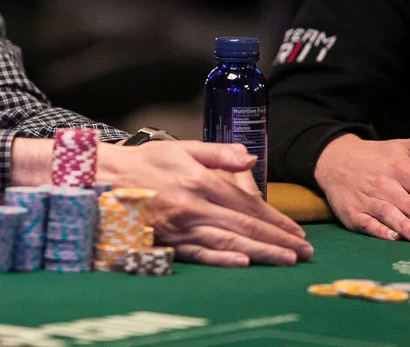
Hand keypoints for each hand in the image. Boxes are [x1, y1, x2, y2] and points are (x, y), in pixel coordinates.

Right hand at [96, 141, 312, 267]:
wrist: (105, 179)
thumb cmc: (145, 162)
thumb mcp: (182, 148)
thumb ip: (218, 153)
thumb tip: (251, 158)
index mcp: (200, 181)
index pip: (246, 204)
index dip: (275, 219)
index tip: (297, 231)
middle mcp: (193, 205)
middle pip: (243, 225)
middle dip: (278, 240)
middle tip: (304, 252)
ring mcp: (180, 226)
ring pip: (228, 241)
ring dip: (260, 252)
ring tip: (286, 260)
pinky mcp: (168, 242)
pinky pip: (199, 253)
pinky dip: (221, 259)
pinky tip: (242, 263)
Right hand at [314, 119, 409, 242]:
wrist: (333, 161)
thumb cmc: (375, 157)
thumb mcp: (401, 147)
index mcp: (399, 169)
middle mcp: (384, 185)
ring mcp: (367, 200)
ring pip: (390, 215)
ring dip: (406, 228)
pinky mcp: (352, 213)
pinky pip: (367, 223)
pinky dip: (379, 231)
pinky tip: (392, 238)